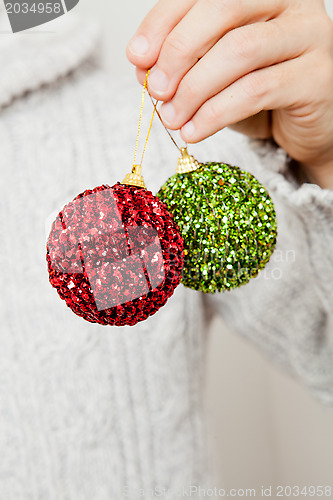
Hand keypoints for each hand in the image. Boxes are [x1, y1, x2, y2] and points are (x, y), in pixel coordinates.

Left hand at [127, 0, 332, 188]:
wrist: (305, 128)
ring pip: (240, 50)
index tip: (137, 57)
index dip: (163, 21)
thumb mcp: (214, 74)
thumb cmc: (259, 94)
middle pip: (223, 9)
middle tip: (156, 89)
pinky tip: (194, 131)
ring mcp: (309, 36)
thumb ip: (183, 63)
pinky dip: (216, 113)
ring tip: (172, 118)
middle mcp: (290, 3)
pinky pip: (257, 91)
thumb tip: (142, 67)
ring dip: (194, 89)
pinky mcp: (316, 77)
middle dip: (179, 51)